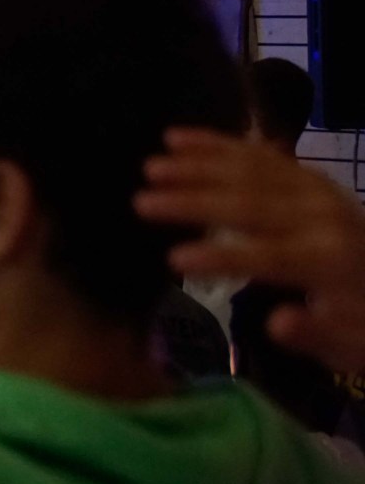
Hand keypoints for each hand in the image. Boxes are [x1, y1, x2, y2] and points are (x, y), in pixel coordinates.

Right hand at [137, 127, 364, 372]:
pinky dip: (216, 144)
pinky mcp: (307, 174)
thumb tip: (277, 322)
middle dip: (192, 203)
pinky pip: (258, 153)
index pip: (270, 256)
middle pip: (250, 205)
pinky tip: (176, 138)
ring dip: (196, 167)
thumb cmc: (363, 322)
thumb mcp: (350, 346)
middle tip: (140, 203)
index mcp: (330, 259)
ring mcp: (315, 188)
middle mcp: (323, 215)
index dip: (222, 257)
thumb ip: (316, 334)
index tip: (172, 260)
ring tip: (151, 168)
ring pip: (248, 171)